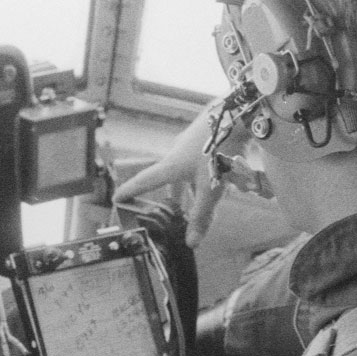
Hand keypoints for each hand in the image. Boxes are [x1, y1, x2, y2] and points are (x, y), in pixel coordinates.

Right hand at [112, 109, 246, 247]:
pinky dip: (207, 173)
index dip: (130, 192)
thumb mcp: (210, 189)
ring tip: (201, 197)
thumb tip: (191, 243)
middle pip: (170, 179)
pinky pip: (203, 160)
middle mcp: (177, 152)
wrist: (239, 112)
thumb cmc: (219, 150)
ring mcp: (192, 142)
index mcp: (171, 166)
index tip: (117, 198)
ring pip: (188, 170)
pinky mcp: (207, 134)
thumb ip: (201, 216)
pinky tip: (224, 177)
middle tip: (172, 207)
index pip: (144, 182)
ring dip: (193, 185)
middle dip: (173, 195)